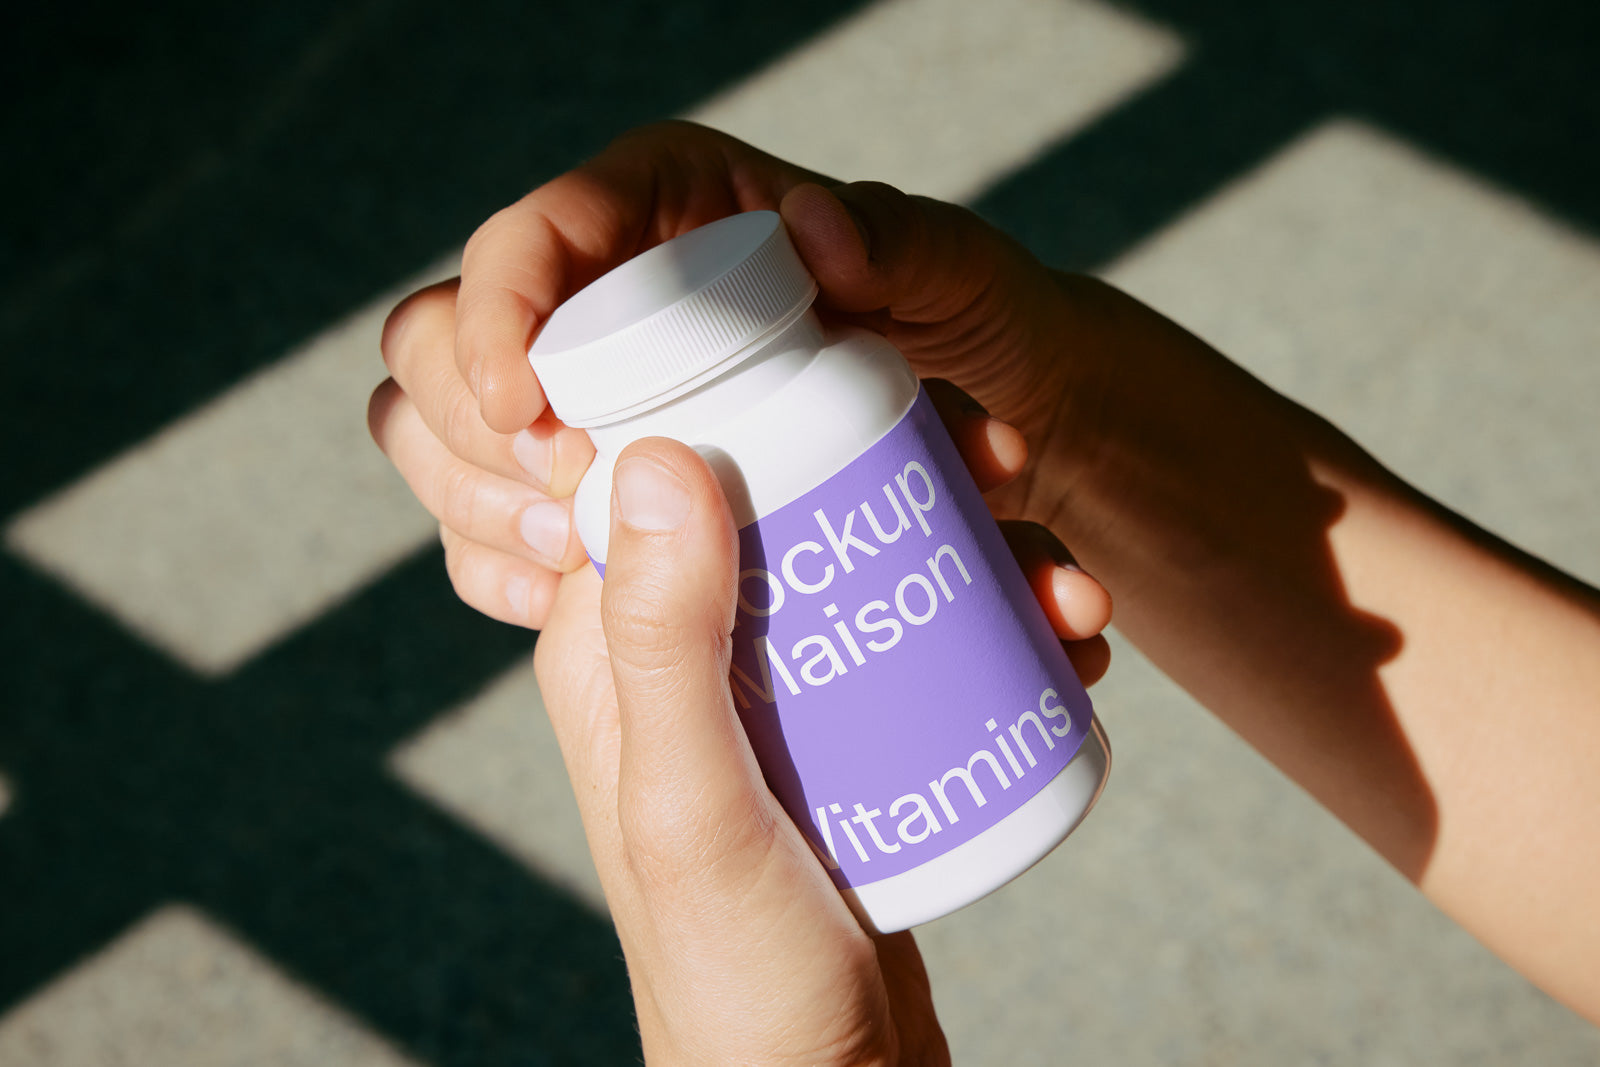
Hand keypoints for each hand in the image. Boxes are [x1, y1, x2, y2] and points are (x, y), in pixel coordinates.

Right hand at [368, 120, 1112, 631]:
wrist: (996, 419)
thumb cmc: (976, 326)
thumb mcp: (956, 274)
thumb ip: (906, 243)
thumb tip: (815, 232)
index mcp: (663, 212)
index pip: (532, 239)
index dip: (496, 312)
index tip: (526, 407)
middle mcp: (607, 296)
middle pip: (448, 340)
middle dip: (472, 427)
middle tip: (561, 501)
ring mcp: (593, 392)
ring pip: (448, 433)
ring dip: (476, 501)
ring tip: (564, 558)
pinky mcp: (598, 475)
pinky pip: (491, 515)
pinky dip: (498, 562)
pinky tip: (546, 597)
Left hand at [533, 415, 1106, 1064]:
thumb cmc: (735, 976)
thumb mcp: (695, 807)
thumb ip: (664, 643)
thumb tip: (664, 456)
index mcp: (613, 645)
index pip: (671, 471)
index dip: (770, 404)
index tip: (884, 386)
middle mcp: (688, 655)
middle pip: (799, 504)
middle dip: (913, 471)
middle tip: (1010, 468)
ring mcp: (774, 695)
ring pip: (874, 566)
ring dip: (981, 550)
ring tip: (1071, 584)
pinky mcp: (848, 736)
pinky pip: (918, 641)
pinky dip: (999, 622)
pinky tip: (1070, 635)